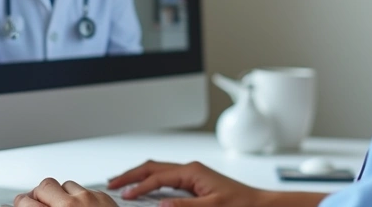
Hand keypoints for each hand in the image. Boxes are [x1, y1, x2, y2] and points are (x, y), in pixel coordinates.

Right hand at [14, 178, 117, 206]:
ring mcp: (89, 198)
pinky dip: (80, 196)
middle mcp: (71, 205)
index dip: (21, 202)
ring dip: (61, 193)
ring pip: (66, 184)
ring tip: (61, 205)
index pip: (27, 202)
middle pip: (45, 185)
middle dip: (40, 194)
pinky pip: (85, 189)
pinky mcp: (103, 196)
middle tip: (38, 201)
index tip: (21, 203)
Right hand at [108, 160, 268, 206]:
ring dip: (139, 176)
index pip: (157, 178)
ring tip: (123, 183)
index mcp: (192, 171)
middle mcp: (190, 169)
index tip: (123, 196)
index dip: (139, 188)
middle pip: (153, 167)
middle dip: (131, 174)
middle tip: (112, 182)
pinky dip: (151, 182)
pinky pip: (166, 178)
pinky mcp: (194, 181)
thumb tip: (161, 206)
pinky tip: (145, 189)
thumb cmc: (241, 204)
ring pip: (158, 170)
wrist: (259, 204)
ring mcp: (192, 174)